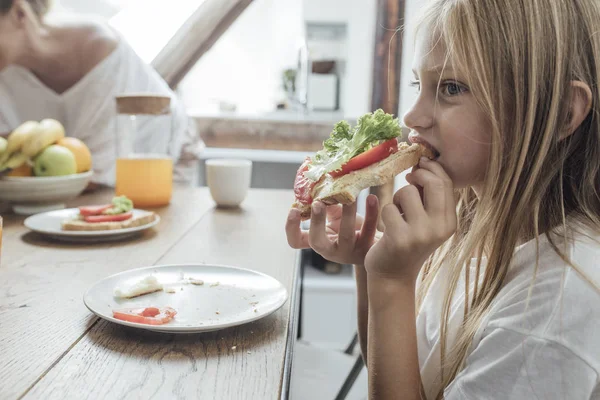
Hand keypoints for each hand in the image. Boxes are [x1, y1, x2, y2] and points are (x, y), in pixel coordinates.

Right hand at [285, 194, 380, 264]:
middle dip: (316, 222)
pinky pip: (369, 230)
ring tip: (351, 196)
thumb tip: (321, 184)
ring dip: (347, 213)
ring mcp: (349, 252)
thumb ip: (327, 205)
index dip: (291, 228)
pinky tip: (371, 198)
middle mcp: (330, 250)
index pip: (296, 241)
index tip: (294, 209)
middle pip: (316, 241)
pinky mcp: (367, 249)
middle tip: (317, 203)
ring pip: (345, 235)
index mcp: (319, 241)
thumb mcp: (336, 217)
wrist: (377, 246)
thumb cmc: (353, 229)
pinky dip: (371, 213)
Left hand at [364, 158, 456, 282]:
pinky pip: (389, 208)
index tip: (419, 164)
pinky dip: (385, 213)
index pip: (447, 183)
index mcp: (450, 222)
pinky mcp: (400, 239)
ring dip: (397, 198)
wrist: (392, 276)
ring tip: (397, 214)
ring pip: (407, 193)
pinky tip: (387, 228)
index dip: (432, 168)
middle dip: (418, 175)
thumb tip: (424, 163)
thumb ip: (429, 197)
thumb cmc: (407, 242)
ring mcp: (421, 235)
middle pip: (433, 183)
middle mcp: (440, 228)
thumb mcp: (426, 222)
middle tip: (408, 178)